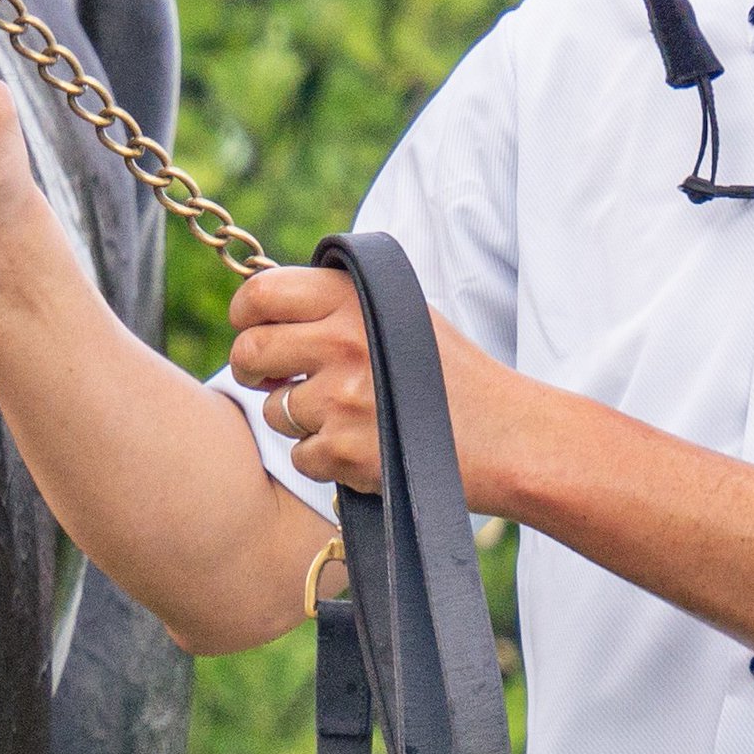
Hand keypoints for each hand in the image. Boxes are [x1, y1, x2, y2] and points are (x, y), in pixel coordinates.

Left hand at [227, 264, 521, 501]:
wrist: (508, 436)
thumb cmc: (451, 376)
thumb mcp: (400, 315)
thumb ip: (337, 305)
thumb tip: (265, 312)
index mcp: (354, 301)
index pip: (263, 294)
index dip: (245, 314)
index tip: (249, 328)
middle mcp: (343, 343)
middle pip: (250, 352)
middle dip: (251, 369)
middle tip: (271, 379)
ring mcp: (341, 400)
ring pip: (273, 410)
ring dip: (298, 419)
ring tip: (347, 416)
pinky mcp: (343, 452)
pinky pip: (299, 456)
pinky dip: (323, 459)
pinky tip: (363, 447)